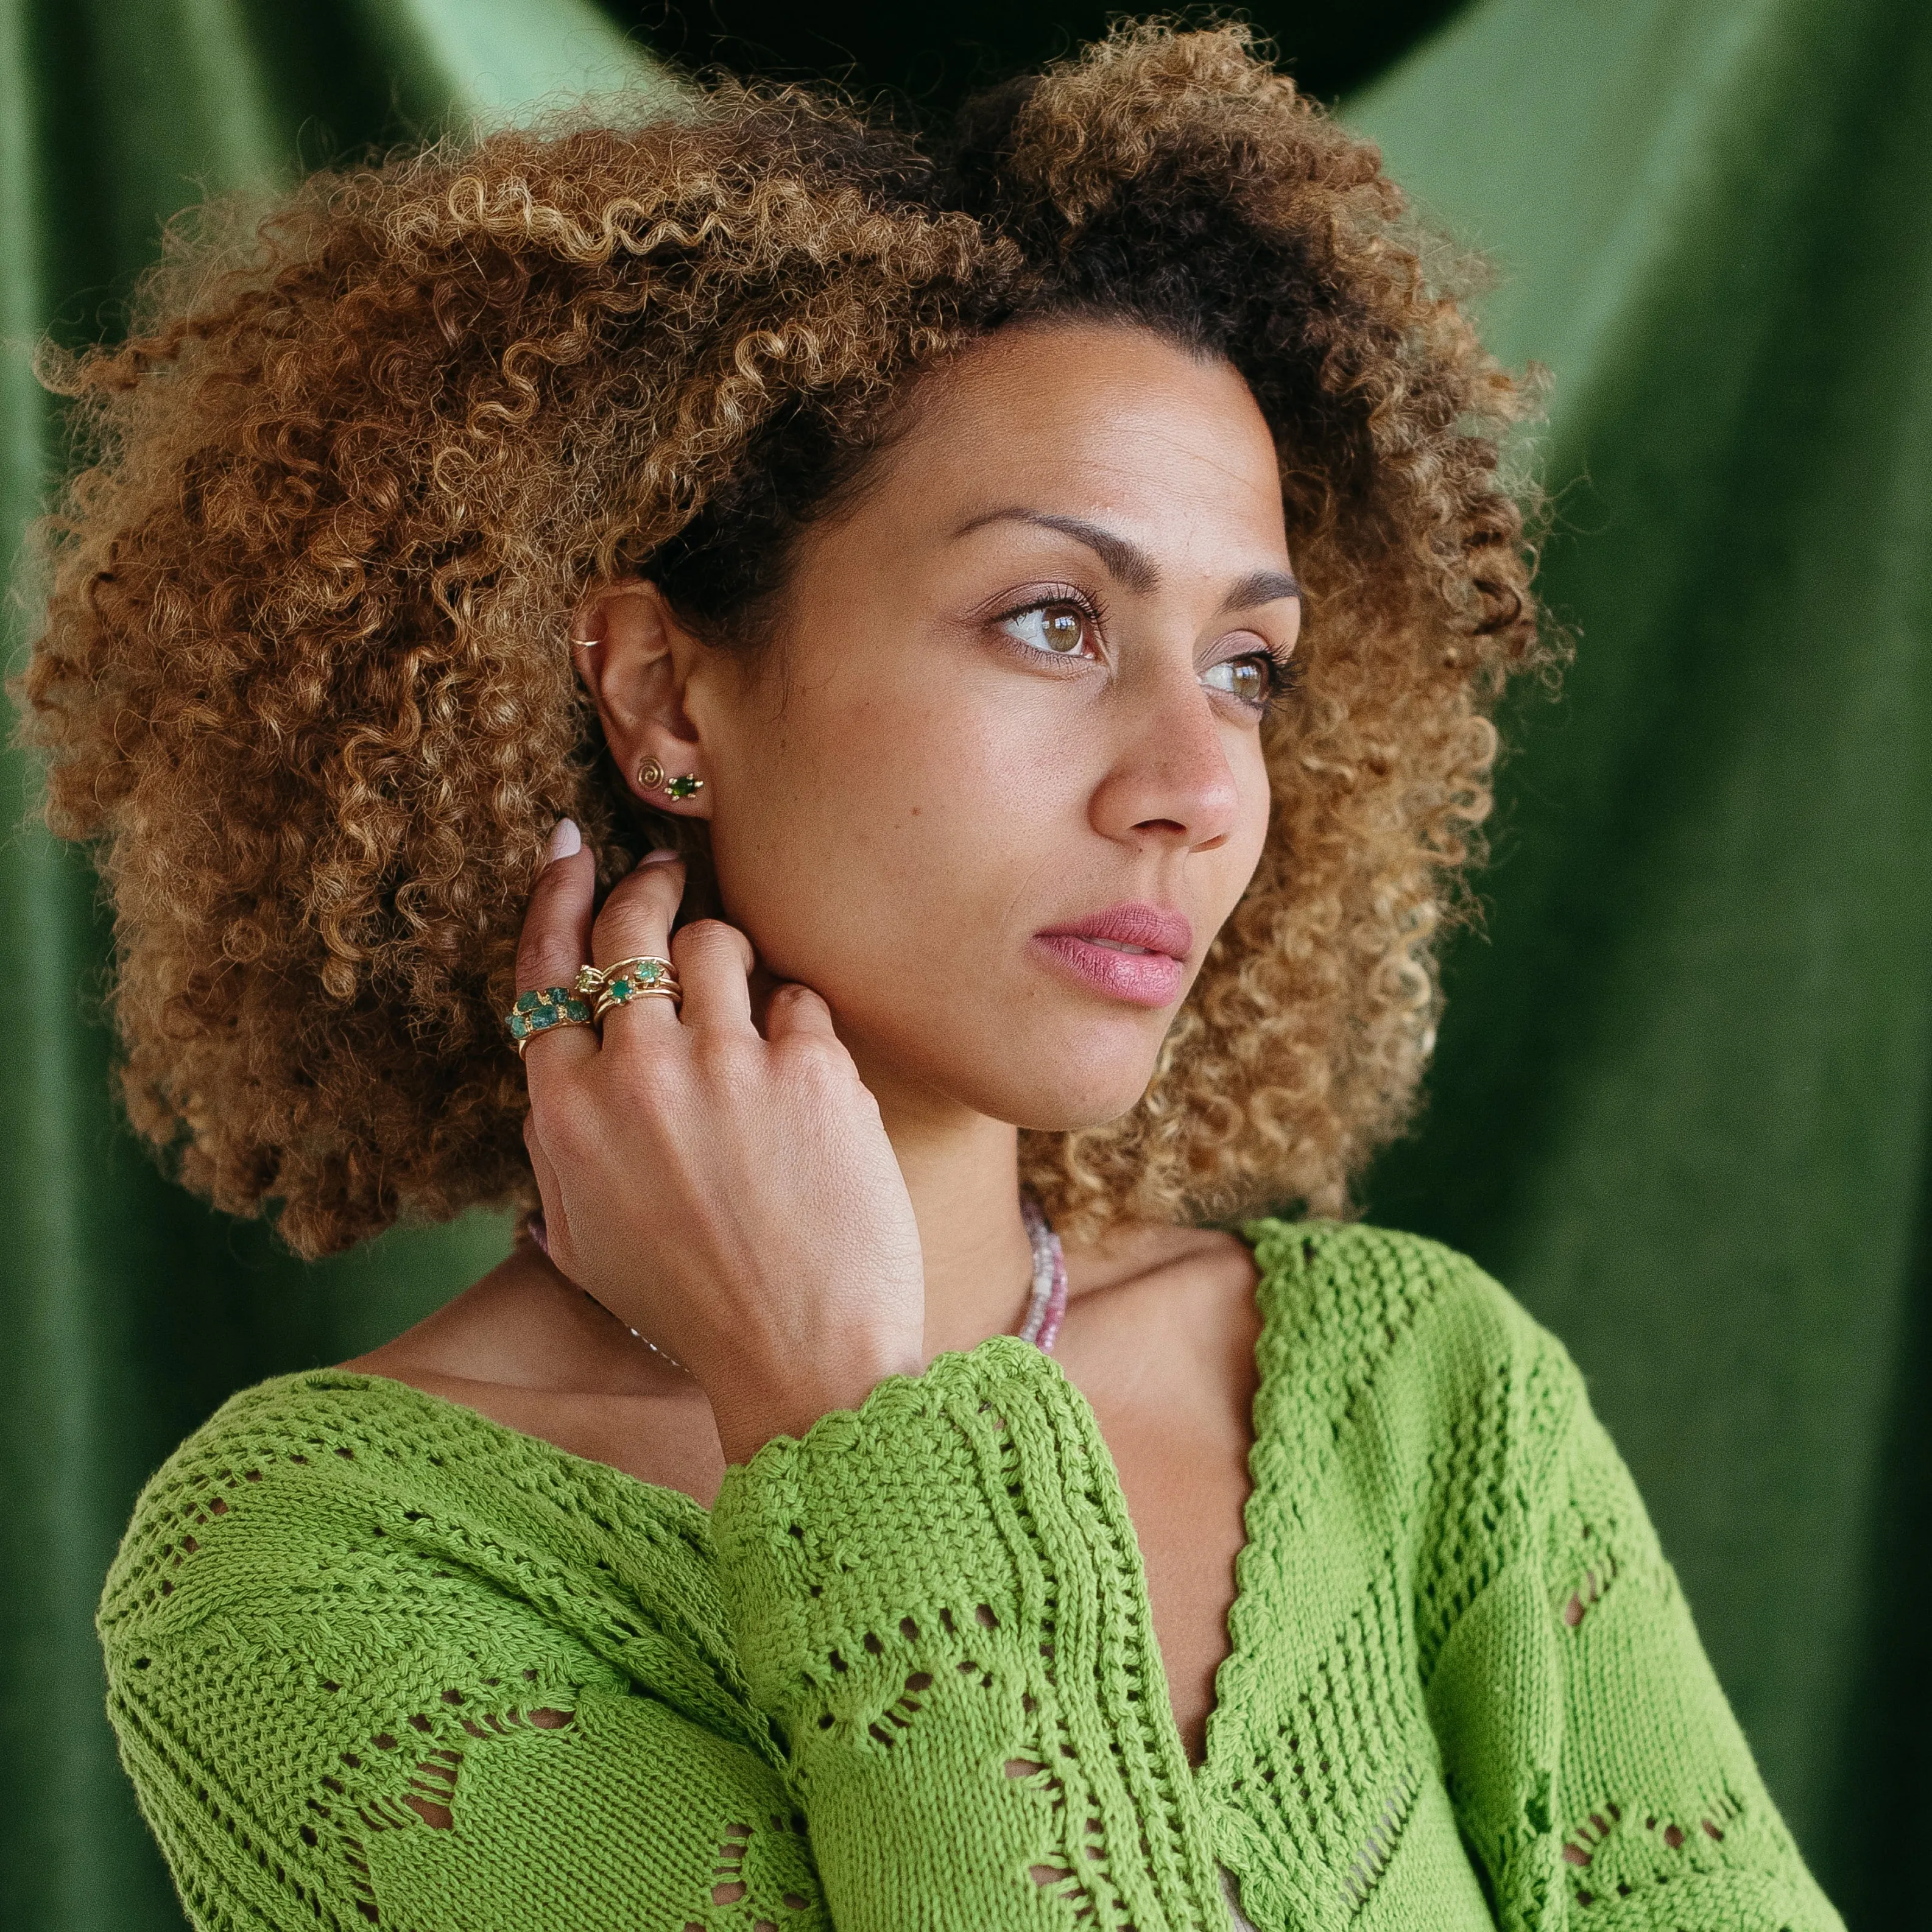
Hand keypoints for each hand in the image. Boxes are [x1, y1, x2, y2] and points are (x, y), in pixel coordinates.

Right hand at [515, 825, 925, 1461]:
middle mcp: (636, 1072)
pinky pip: (800, 998)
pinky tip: (806, 1083)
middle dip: (648, 883)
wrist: (803, 1360)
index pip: (546, 966)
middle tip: (668, 869)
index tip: (575, 848)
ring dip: (730, 957)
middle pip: (631, 927)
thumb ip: (566, 1138)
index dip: (557, 893)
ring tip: (746, 1001)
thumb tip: (571, 1060)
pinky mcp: (809, 1068)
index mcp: (566, 1114)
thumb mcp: (584, 1236)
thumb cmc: (692, 1312)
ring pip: (720, 943)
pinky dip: (800, 1028)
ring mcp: (724, 1063)